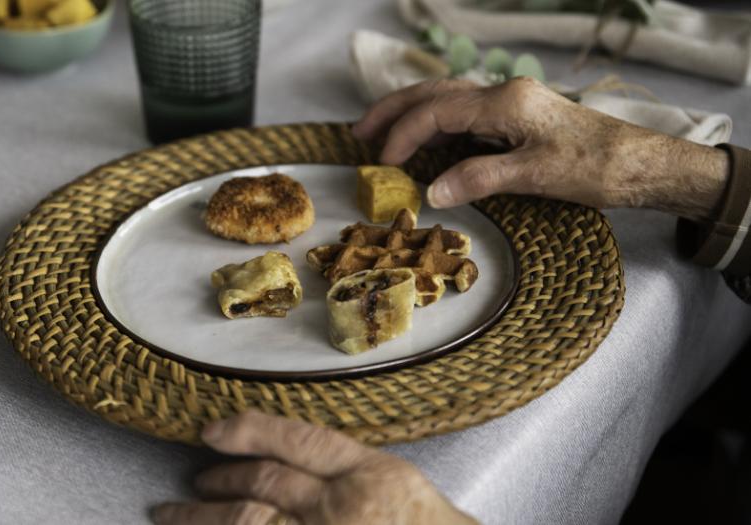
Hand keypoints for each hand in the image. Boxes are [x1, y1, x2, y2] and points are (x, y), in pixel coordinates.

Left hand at [153, 411, 475, 524]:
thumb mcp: (399, 486)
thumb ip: (349, 469)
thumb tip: (288, 456)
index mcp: (373, 477)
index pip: (300, 440)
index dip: (249, 430)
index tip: (212, 430)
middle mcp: (345, 510)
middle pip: (265, 484)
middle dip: (222, 478)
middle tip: (196, 477)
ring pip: (250, 523)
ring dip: (204, 518)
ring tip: (172, 512)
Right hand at [351, 77, 728, 220]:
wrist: (643, 164)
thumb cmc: (596, 169)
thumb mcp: (536, 177)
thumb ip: (480, 178)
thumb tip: (431, 192)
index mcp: (505, 102)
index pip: (437, 112)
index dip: (404, 135)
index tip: (381, 163)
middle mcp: (504, 94)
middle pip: (434, 93)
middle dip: (393, 111)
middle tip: (358, 133)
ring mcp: (510, 103)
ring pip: (446, 99)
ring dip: (410, 114)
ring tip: (378, 133)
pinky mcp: (517, 116)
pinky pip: (463, 112)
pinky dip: (433, 122)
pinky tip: (422, 139)